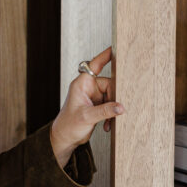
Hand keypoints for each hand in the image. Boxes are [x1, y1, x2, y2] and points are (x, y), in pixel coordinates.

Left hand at [50, 46, 124, 168]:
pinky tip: (107, 124)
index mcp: (82, 84)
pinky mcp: (98, 105)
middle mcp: (88, 87)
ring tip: (108, 122)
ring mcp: (94, 96)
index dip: (106, 55)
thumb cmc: (68, 125)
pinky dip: (111, 114)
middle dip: (114, 98)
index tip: (116, 48)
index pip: (95, 64)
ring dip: (113, 109)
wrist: (65, 139)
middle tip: (117, 109)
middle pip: (110, 84)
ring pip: (112, 96)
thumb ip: (105, 111)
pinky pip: (111, 105)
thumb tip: (121, 107)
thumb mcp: (87, 117)